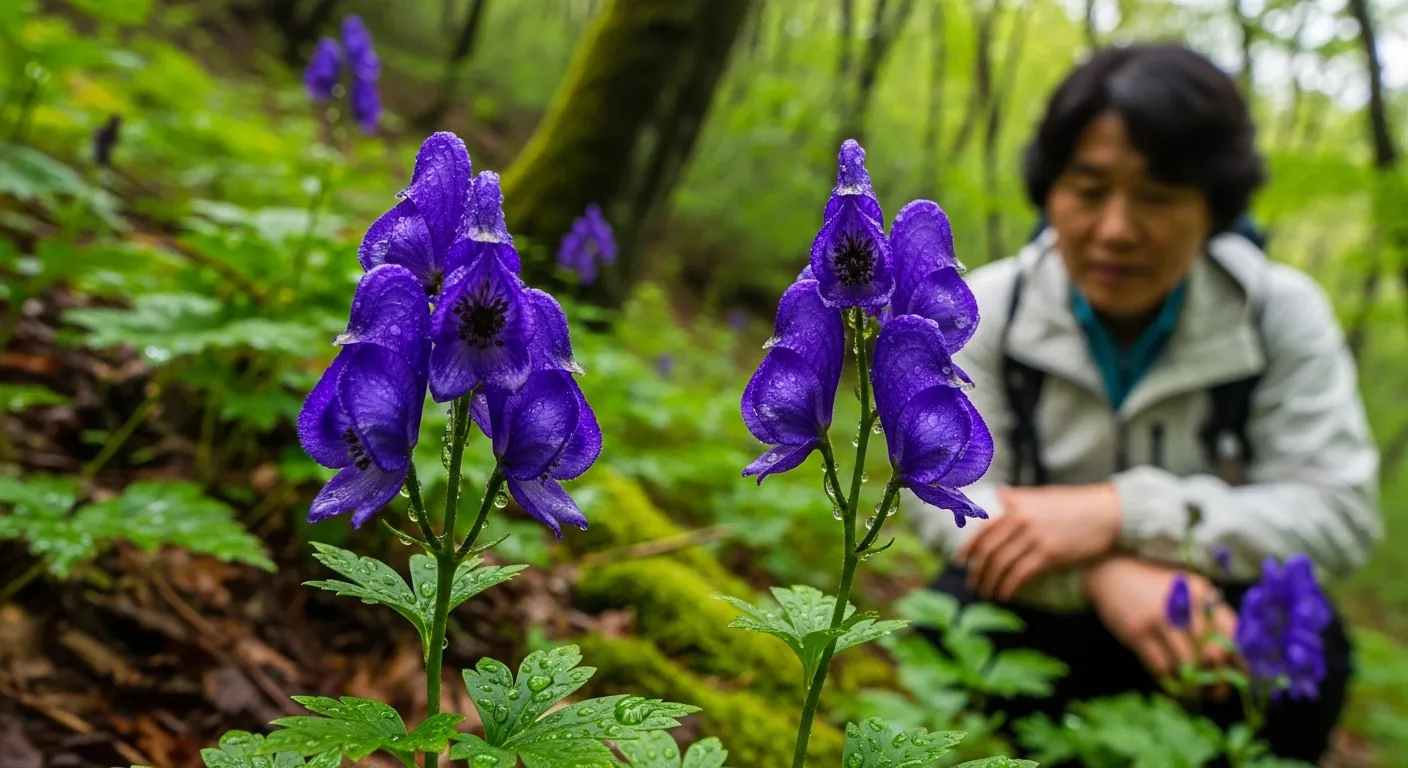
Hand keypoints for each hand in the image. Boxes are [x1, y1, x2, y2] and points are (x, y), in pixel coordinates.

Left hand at [956, 484, 1121, 601]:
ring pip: (1002, 566)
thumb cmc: (1075, 504)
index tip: (961, 561)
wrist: (1107, 513)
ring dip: (991, 583)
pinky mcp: (1050, 555)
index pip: (983, 529)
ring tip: (987, 593)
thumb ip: (1018, 498)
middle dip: (978, 571)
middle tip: (973, 584)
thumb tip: (998, 493)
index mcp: (1017, 506)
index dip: (968, 547)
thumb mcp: (1042, 495)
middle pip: (989, 551)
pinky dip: (1009, 588)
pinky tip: (1006, 596)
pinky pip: (1021, 575)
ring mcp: (1036, 538)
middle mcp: (1022, 521)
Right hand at [1084, 557, 1238, 686]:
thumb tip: (1232, 654)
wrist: (1111, 569)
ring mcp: (1159, 621)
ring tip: (1196, 696)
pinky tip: (1173, 686)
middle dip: (1218, 681)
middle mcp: (1184, 608)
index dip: (1241, 660)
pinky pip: (1160, 668)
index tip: (1241, 677)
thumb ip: (1209, 613)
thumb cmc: (1154, 583)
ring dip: (1193, 688)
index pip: (1232, 634)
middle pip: (1212, 655)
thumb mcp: (1187, 588)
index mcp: (1202, 594)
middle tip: (1217, 693)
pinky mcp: (1137, 634)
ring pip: (1186, 667)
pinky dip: (1169, 683)